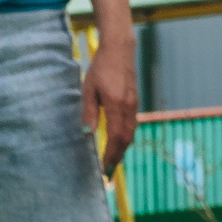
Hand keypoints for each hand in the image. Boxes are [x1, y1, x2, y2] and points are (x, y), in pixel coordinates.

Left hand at [82, 32, 139, 176]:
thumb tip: (87, 135)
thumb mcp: (88, 89)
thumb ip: (88, 112)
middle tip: (108, 172)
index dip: (110, 155)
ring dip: (123, 149)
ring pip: (131, 132)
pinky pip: (132, 124)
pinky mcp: (134, 101)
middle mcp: (128, 107)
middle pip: (126, 138)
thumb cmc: (100, 68)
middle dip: (118, 157)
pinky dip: (126, 137)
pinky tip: (119, 142)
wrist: (119, 50)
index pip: (115, 137)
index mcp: (116, 105)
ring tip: (113, 161)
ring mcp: (134, 104)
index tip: (104, 168)